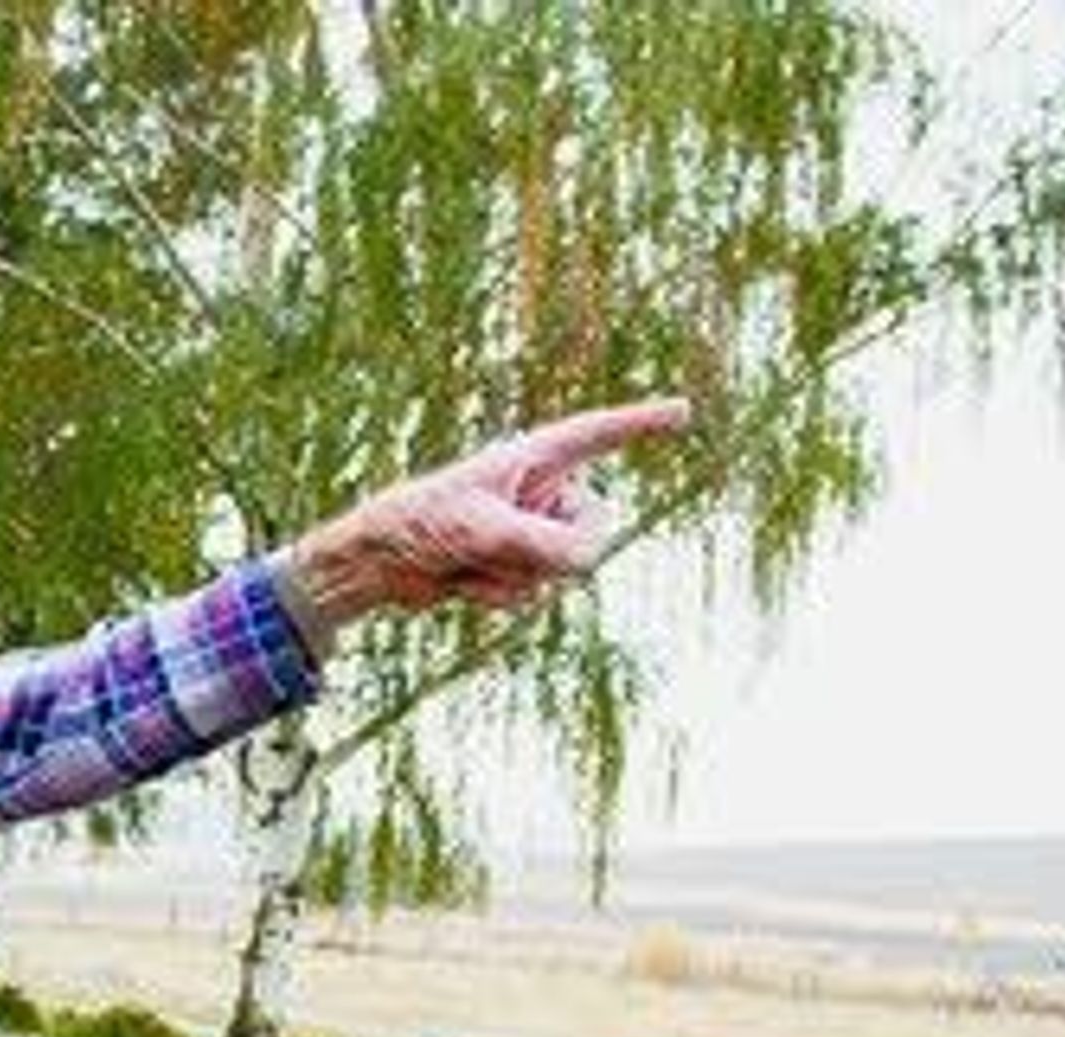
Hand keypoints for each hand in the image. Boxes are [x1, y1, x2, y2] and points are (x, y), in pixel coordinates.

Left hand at [280, 396, 693, 644]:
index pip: (599, 434)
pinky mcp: (515, 566)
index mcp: (533, 458)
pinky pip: (534, 595)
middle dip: (551, 549)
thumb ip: (544, 543)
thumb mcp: (486, 529)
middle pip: (593, 529)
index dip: (642, 424)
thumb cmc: (423, 523)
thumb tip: (588, 563)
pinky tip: (464, 583)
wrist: (378, 563)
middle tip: (497, 544)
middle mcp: (539, 492)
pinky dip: (499, 596)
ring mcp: (530, 532)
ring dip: (514, 577)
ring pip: (563, 571)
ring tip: (468, 560)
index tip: (685, 411)